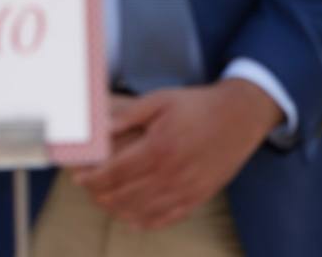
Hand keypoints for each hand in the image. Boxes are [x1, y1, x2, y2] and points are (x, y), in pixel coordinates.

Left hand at [72, 79, 281, 230]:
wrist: (242, 114)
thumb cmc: (199, 105)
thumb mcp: (162, 100)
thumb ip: (128, 115)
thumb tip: (98, 131)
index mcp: (159, 148)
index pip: (113, 174)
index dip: (91, 179)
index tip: (79, 177)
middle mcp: (171, 173)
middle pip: (122, 196)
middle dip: (99, 194)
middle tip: (91, 188)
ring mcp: (186, 189)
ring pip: (139, 212)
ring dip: (116, 209)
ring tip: (107, 200)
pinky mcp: (198, 197)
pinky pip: (164, 219)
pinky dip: (143, 221)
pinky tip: (132, 216)